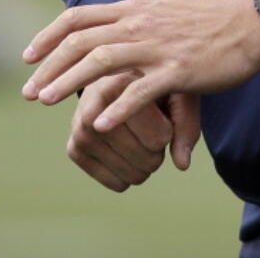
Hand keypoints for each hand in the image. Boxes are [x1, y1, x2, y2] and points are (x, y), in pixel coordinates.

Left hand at [22, 0, 259, 132]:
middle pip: (83, 41)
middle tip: (29, 93)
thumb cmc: (207, 10)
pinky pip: (142, 90)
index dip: (48, 36)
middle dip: (50, 66)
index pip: (80, 17)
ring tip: (47, 102)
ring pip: (103, 62)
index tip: (27, 57)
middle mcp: (141, 23)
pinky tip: (99, 124)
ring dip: (71, 83)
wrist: (251, 24)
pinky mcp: (179, 71)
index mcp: (135, 7)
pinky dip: (118, 106)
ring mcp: (159, 47)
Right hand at [67, 74, 201, 191]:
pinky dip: (130, 175)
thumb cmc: (155, 81)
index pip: (159, 138)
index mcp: (122, 81)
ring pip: (132, 174)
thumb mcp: (178, 89)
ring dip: (146, 165)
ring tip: (141, 138)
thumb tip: (182, 164)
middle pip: (147, 158)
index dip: (168, 132)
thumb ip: (186, 123)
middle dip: (158, 151)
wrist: (118, 76)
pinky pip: (116, 183)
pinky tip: (128, 153)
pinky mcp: (73, 149)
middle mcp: (94, 104)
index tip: (163, 113)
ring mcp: (78, 128)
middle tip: (153, 129)